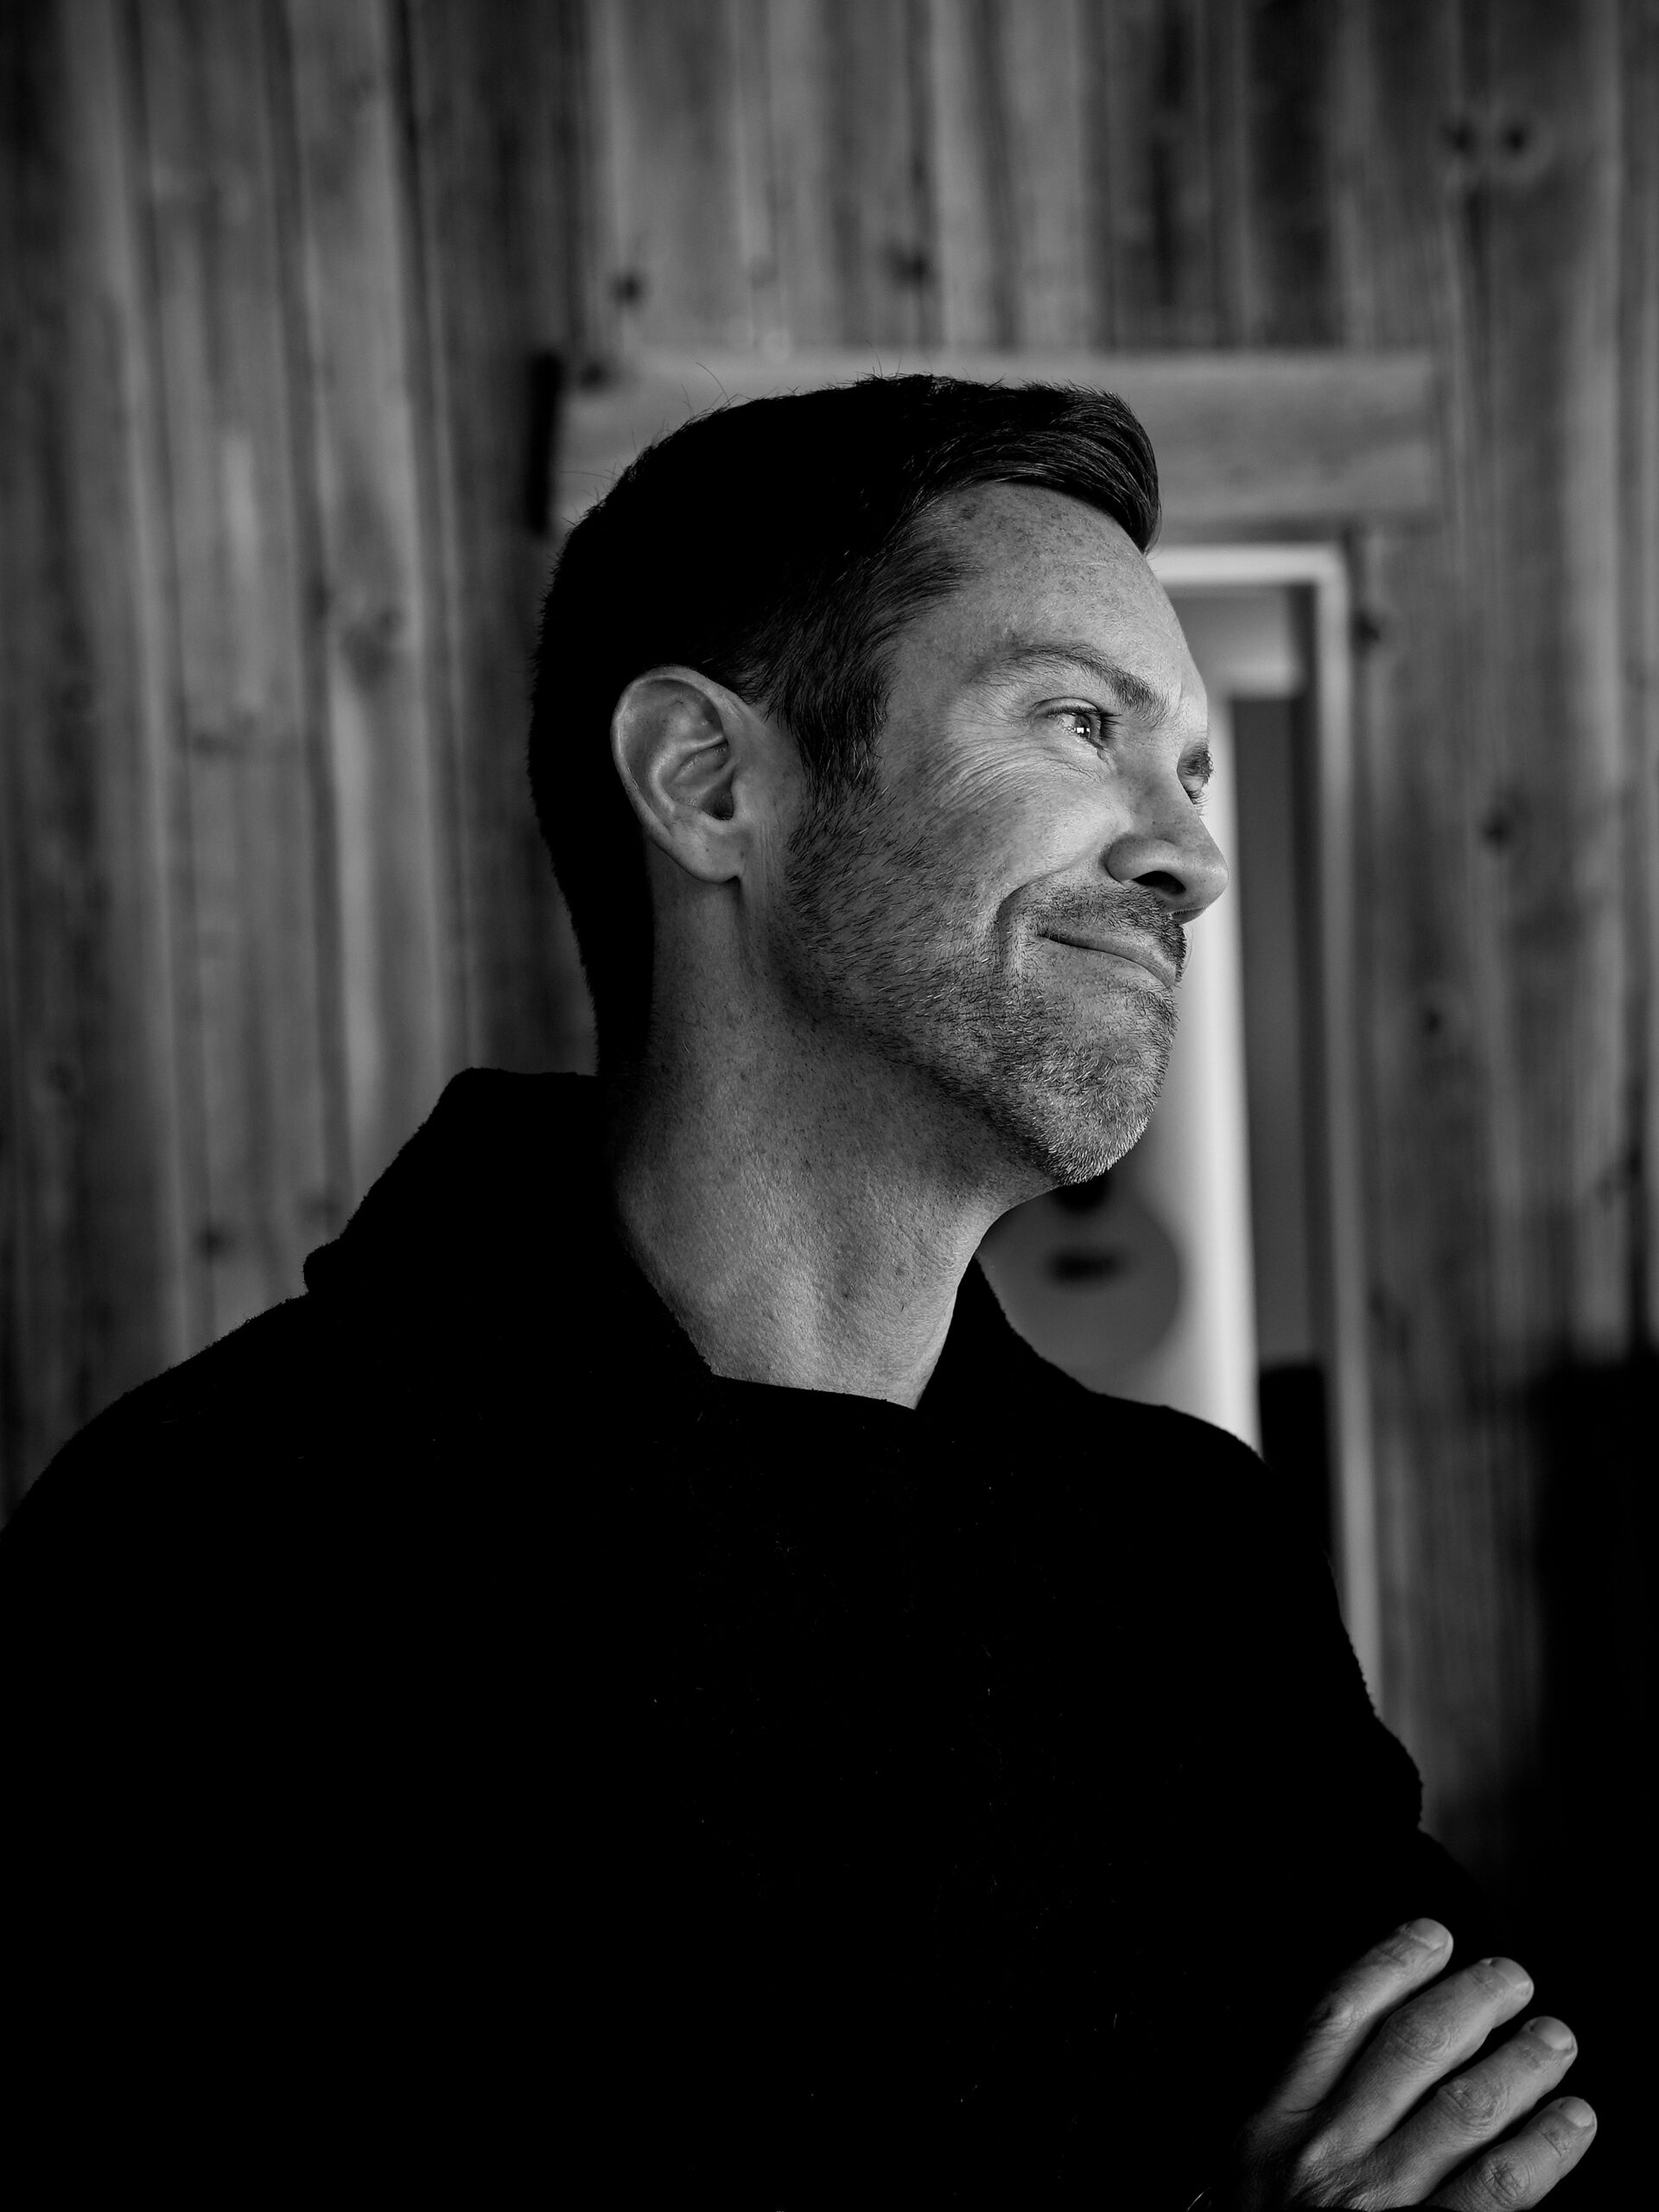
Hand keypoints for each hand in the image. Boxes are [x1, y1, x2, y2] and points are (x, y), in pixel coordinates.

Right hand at [1219, 1919, 1596, 2207]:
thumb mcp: (1242, 2180)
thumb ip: (1286, 2116)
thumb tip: (1345, 2043)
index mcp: (1272, 2130)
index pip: (1338, 2015)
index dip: (1390, 1963)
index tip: (1431, 1935)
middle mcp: (1328, 2159)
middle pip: (1413, 2049)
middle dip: (1470, 2000)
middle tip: (1512, 1977)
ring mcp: (1383, 2209)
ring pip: (1466, 2107)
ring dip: (1522, 2063)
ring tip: (1555, 2038)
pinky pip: (1502, 2190)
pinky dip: (1548, 2147)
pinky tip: (1575, 2122)